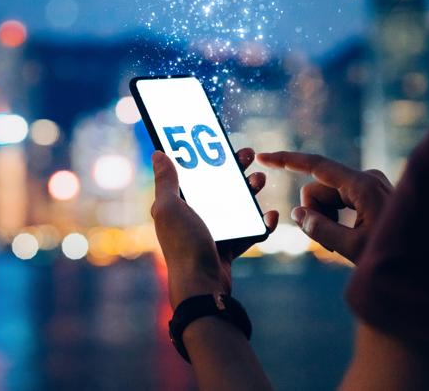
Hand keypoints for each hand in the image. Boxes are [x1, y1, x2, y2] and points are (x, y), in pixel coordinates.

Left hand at [151, 149, 278, 307]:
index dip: (206, 157)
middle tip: (248, 154)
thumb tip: (157, 153)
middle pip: (217, 186)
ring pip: (235, 206)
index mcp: (176, 205)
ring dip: (249, 191)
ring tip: (260, 179)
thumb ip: (166, 181)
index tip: (222, 142)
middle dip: (234, 169)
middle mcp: (192, 217)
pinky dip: (261, 223)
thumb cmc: (184, 245)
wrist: (202, 286)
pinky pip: (248, 231)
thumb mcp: (170, 208)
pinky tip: (271, 214)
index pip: (192, 174)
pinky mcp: (227, 248)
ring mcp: (211, 233)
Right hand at [256, 152, 392, 262]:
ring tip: (348, 241)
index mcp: (362, 186)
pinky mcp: (372, 194)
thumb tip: (297, 214)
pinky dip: (338, 217)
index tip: (264, 156)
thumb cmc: (396, 257)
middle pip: (319, 188)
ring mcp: (371, 185)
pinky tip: (352, 235)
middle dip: (316, 212)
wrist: (428, 264)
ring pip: (328, 196)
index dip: (287, 160)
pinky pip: (341, 201)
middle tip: (332, 240)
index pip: (317, 165)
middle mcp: (366, 178)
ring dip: (328, 218)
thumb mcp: (352, 248)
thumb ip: (319, 229)